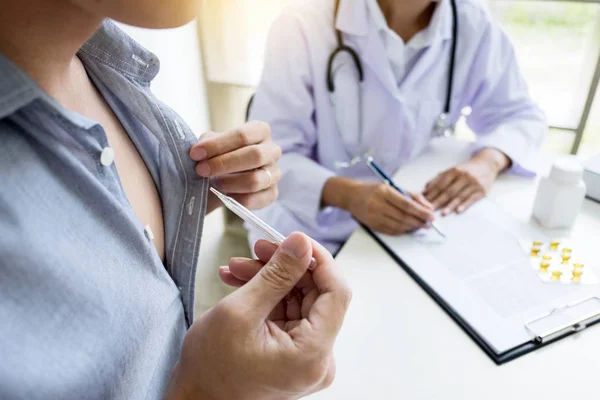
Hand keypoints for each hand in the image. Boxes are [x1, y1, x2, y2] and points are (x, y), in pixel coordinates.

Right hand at [165, 233, 350, 399]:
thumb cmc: (210, 369)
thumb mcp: (240, 312)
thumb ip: (277, 274)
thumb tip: (302, 243)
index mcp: (312, 354)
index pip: (336, 293)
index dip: (319, 260)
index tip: (296, 240)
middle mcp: (318, 359)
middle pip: (316, 295)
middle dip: (284, 267)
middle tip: (257, 248)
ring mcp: (307, 358)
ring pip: (299, 300)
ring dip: (270, 279)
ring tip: (236, 268)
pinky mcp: (294, 355)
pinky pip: (289, 314)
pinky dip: (267, 296)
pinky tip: (241, 282)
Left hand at [190, 121, 281, 211]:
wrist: (222, 178)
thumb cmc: (219, 156)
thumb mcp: (211, 144)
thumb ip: (207, 143)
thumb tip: (199, 151)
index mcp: (261, 131)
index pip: (243, 135)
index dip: (217, 145)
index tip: (195, 154)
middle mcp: (273, 151)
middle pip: (254, 155)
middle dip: (224, 164)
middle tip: (201, 170)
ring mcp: (275, 174)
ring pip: (256, 180)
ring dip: (230, 183)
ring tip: (214, 184)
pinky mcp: (272, 194)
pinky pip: (256, 199)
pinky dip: (236, 199)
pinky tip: (224, 195)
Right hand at [348, 182, 434, 234]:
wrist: (352, 196)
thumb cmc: (374, 190)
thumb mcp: (391, 186)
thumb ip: (410, 195)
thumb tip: (427, 206)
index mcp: (384, 192)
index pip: (406, 204)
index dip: (421, 211)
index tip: (431, 215)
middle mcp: (377, 204)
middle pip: (403, 217)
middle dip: (419, 221)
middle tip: (429, 223)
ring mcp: (373, 216)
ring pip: (398, 226)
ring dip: (412, 228)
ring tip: (420, 226)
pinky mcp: (372, 225)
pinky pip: (391, 231)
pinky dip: (402, 231)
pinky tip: (409, 228)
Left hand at [423, 148, 509, 214]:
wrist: (487, 164)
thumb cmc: (466, 169)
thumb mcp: (453, 169)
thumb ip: (439, 178)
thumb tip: (426, 188)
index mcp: (454, 171)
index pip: (440, 184)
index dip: (431, 193)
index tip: (424, 201)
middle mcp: (463, 176)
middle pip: (448, 191)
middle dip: (438, 201)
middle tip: (430, 210)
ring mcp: (473, 183)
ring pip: (460, 196)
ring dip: (450, 205)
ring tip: (443, 213)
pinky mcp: (482, 190)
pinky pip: (472, 199)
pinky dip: (465, 205)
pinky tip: (459, 210)